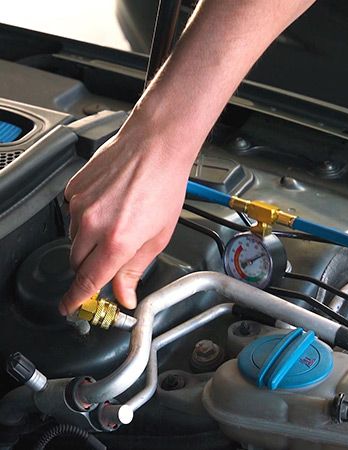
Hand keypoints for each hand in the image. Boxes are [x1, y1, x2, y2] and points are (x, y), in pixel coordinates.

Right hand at [60, 118, 193, 314]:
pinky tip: (109, 206)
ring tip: (117, 223)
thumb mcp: (159, 237)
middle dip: (90, 268)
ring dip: (89, 242)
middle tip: (110, 259)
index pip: (88, 281)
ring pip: (73, 239)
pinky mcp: (73, 189)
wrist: (156, 146)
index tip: (71, 307)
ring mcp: (80, 205)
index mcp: (117, 241)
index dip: (77, 299)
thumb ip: (136, 269)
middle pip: (77, 263)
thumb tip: (125, 294)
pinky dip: (86, 218)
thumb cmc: (164, 186)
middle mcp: (93, 224)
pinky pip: (72, 215)